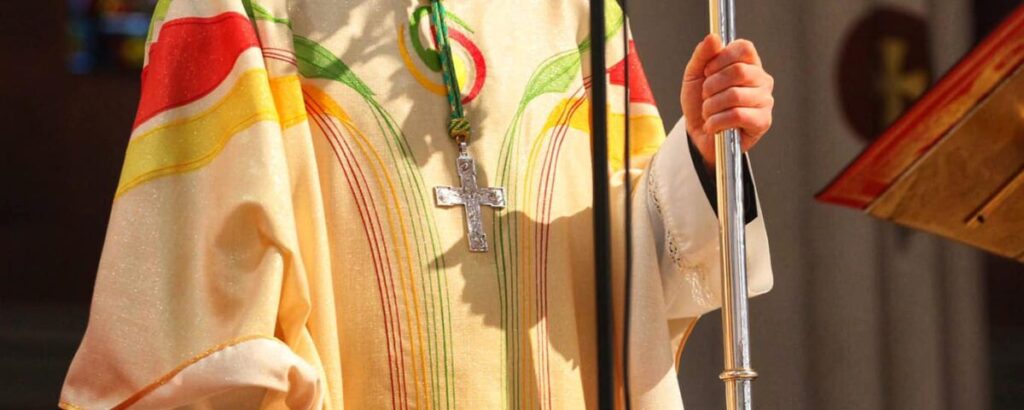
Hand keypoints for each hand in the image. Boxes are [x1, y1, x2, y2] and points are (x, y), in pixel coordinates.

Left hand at [681, 34, 773, 167]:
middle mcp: (762, 80)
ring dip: (711, 107)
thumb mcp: (694, 76)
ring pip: (734, 95)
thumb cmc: (700, 104)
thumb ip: (702, 55)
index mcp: (749, 64)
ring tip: (709, 113)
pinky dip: (716, 121)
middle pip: (738, 71)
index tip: (707, 72)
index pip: (744, 48)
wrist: (698, 136)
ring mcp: (765, 101)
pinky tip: (713, 125)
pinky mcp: (763, 121)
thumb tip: (714, 38)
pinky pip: (737, 115)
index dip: (720, 58)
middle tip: (706, 96)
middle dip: (711, 86)